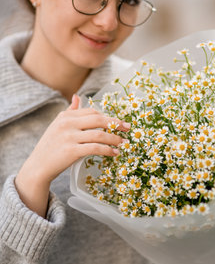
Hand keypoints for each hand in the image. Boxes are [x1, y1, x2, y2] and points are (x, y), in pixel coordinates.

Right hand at [15, 95, 129, 216]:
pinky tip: (115, 153)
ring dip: (114, 138)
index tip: (118, 122)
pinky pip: (95, 148)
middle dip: (115, 123)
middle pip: (98, 119)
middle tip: (127, 128)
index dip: (107, 116)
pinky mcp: (72, 151)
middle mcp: (67, 124)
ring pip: (99, 134)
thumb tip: (77, 97)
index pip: (92, 111)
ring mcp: (69, 137)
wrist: (38, 166)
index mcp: (65, 116)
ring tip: (123, 142)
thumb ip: (70, 111)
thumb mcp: (58, 125)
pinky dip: (108, 150)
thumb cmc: (50, 146)